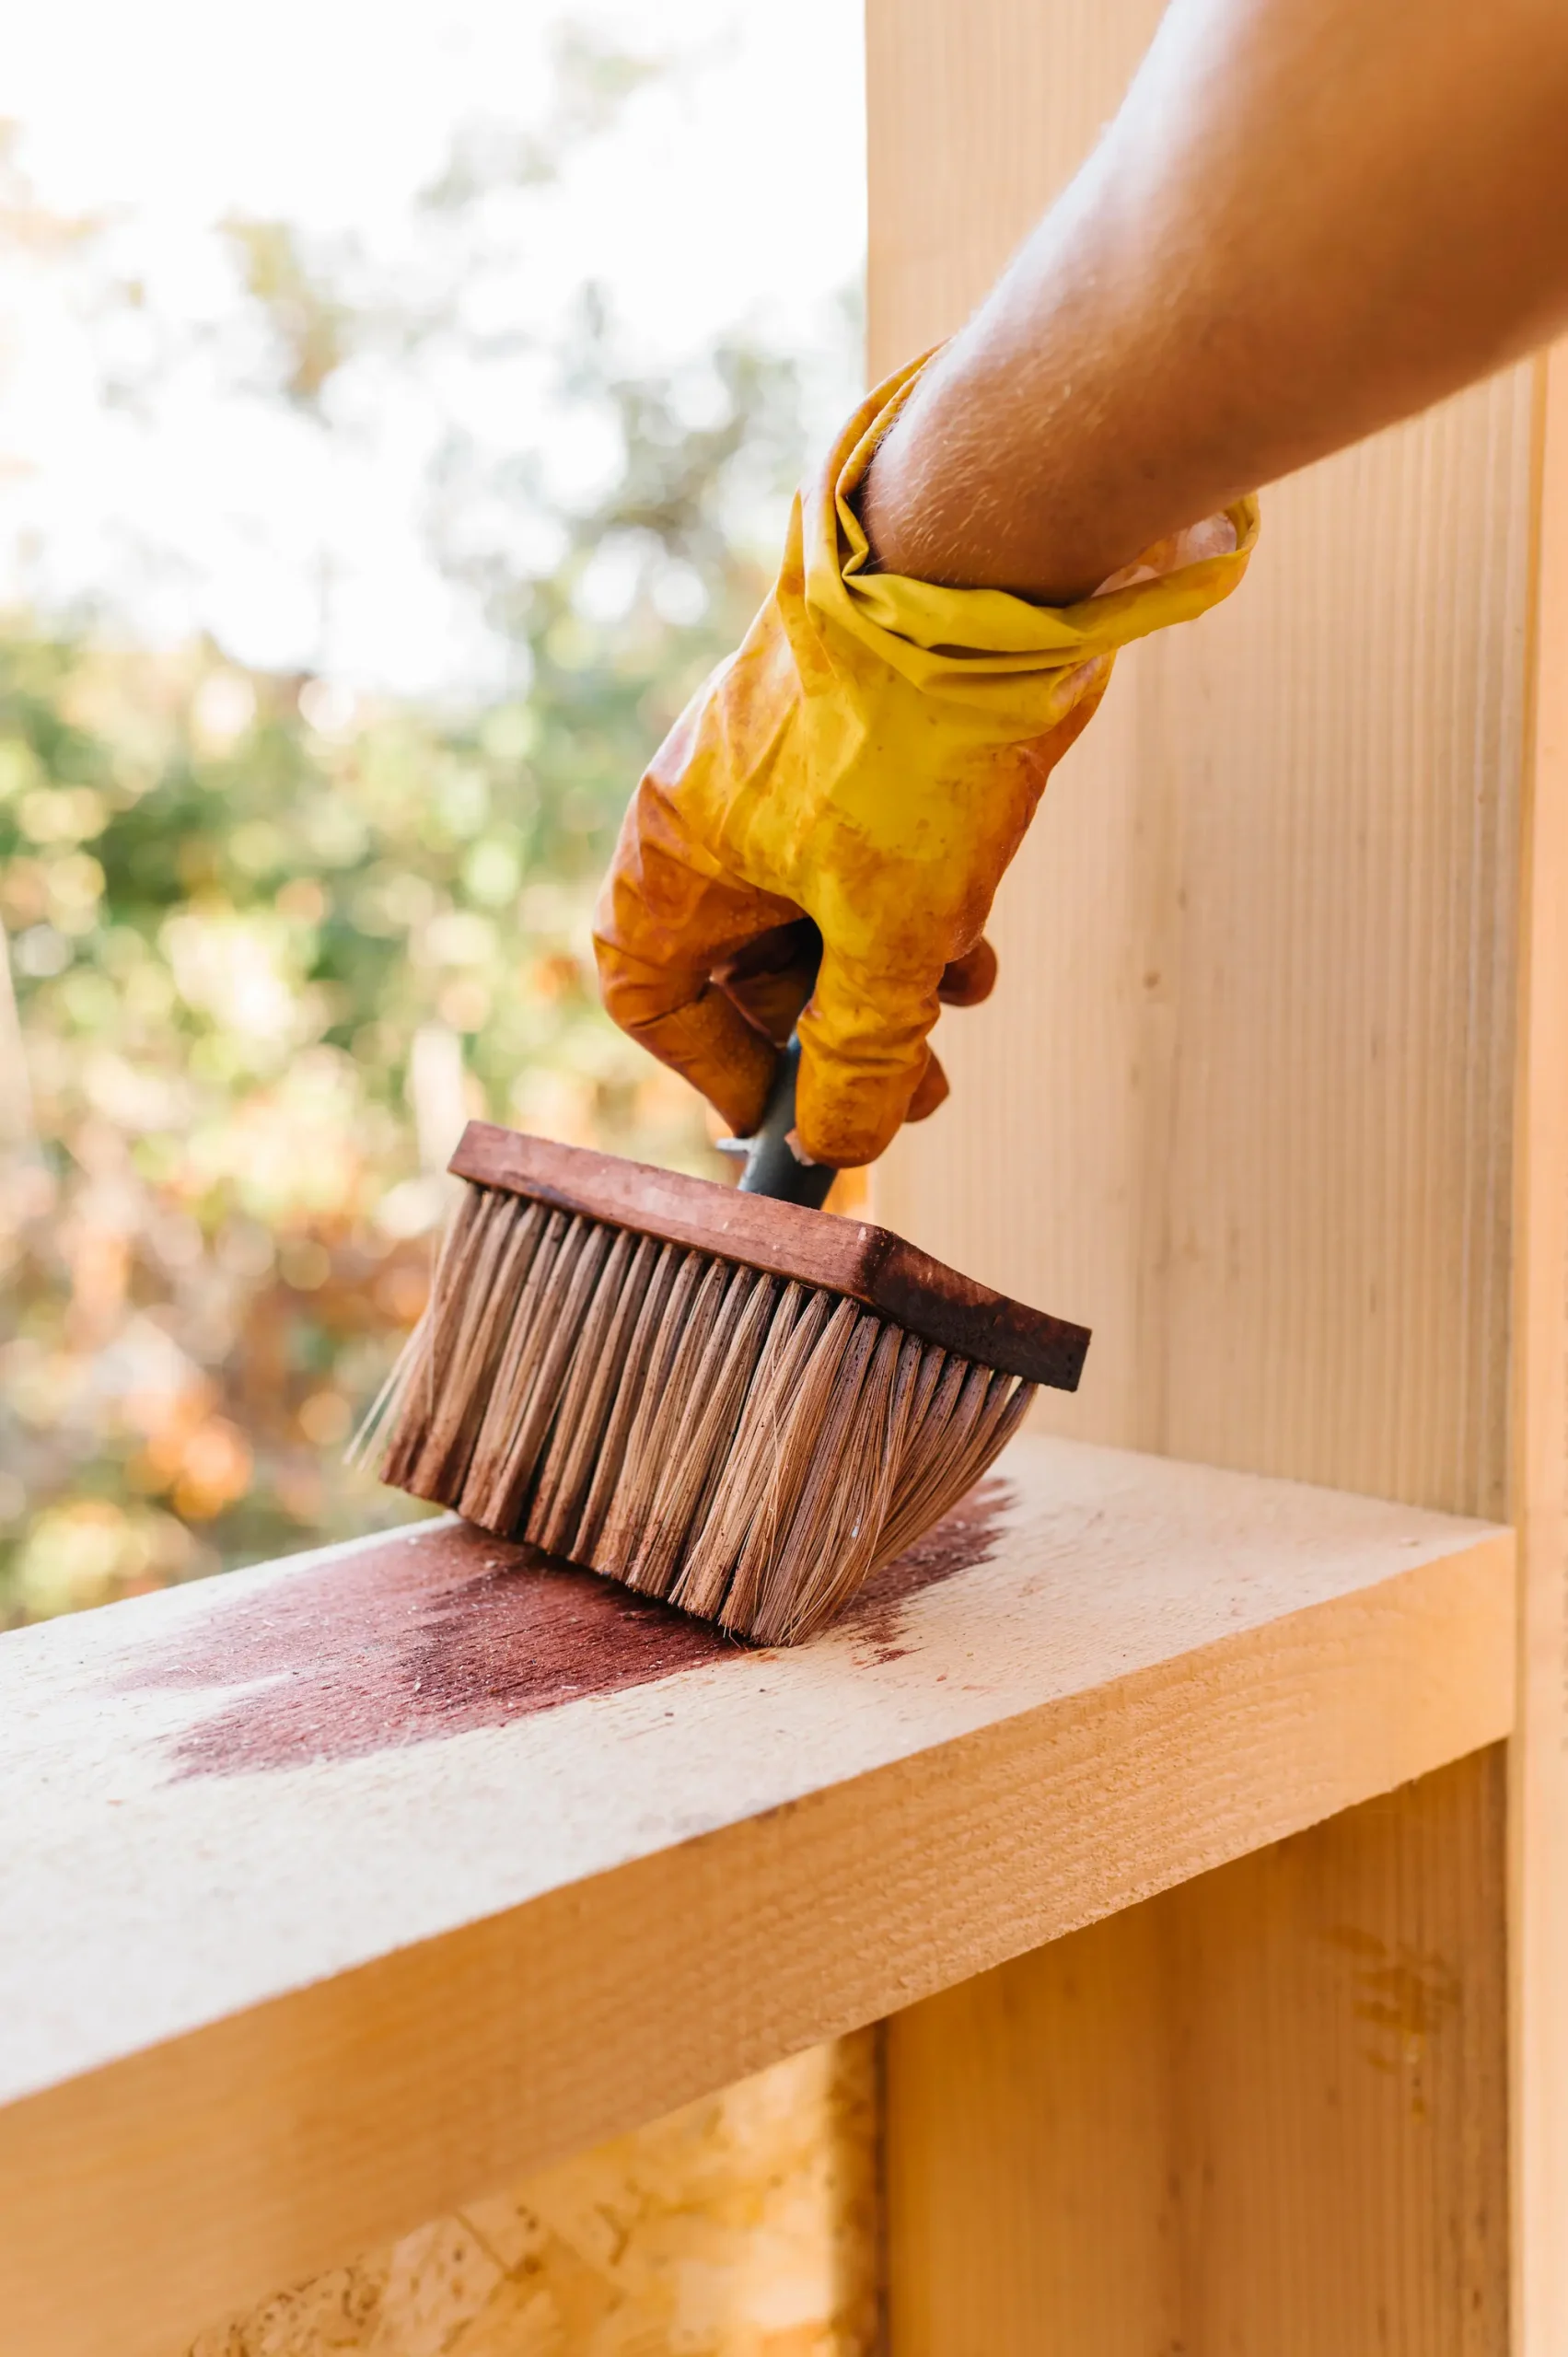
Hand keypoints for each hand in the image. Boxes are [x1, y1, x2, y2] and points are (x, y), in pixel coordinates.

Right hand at [594, 354, 1256, 1167]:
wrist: (985, 570)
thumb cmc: (905, 753)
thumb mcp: (887, 933)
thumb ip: (860, 1050)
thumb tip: (843, 1144)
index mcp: (680, 853)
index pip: (648, 991)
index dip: (708, 1069)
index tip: (782, 1118)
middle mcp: (721, 816)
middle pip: (753, 967)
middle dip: (836, 1038)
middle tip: (913, 1091)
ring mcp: (795, 779)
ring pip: (829, 918)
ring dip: (895, 980)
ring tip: (961, 994)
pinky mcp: (869, 754)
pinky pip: (878, 863)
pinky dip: (925, 914)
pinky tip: (979, 933)